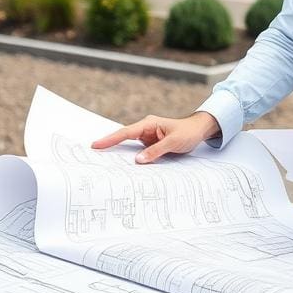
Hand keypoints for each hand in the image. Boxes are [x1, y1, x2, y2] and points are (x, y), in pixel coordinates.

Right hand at [91, 112, 220, 163]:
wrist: (199, 131)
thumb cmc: (188, 132)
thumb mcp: (173, 142)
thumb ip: (156, 151)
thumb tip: (138, 160)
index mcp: (149, 124)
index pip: (125, 132)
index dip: (110, 140)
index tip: (96, 145)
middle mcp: (146, 130)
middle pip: (124, 139)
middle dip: (110, 147)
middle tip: (92, 155)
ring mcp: (148, 138)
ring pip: (131, 148)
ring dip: (121, 155)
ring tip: (106, 165)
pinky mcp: (152, 145)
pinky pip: (139, 153)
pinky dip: (133, 159)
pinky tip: (126, 168)